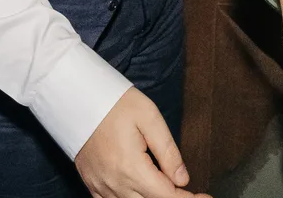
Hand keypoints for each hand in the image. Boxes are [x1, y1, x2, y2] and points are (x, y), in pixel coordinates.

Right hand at [75, 87, 198, 197]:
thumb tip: (182, 179)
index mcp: (130, 167)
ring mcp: (100, 185)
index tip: (205, 196)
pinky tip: (141, 191)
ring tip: (167, 188)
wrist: (77, 96)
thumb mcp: (149, 117)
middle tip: (192, 193)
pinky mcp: (91, 182)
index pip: (167, 196)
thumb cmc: (113, 102)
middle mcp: (114, 183)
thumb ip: (168, 151)